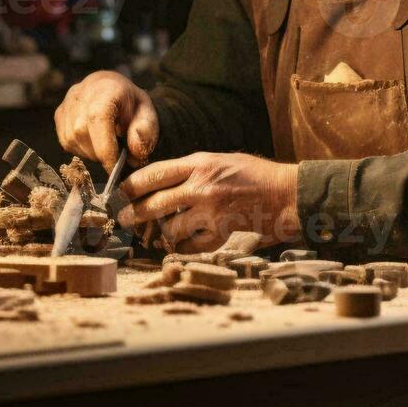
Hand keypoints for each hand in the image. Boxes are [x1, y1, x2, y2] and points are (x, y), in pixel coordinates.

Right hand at [55, 70, 158, 170]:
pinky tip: (93, 142)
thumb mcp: (147, 114)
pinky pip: (65, 141)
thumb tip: (134, 154)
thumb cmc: (131, 103)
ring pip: (71, 139)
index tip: (114, 166)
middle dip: (98, 152)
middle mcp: (81, 93)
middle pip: (81, 132)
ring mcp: (66, 103)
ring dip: (89, 152)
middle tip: (114, 154)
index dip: (105, 147)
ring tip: (105, 146)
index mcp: (106, 89)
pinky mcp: (59, 114)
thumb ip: (145, 132)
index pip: (98, 118)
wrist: (112, 88)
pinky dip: (80, 148)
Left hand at [116, 152, 300, 252]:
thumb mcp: (221, 160)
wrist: (287, 195)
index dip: (132, 186)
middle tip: (124, 220)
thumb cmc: (256, 175)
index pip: (153, 174)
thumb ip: (193, 169)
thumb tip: (163, 181)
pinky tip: (182, 244)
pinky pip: (190, 245)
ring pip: (170, 228)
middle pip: (154, 203)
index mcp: (200, 164)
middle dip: (134, 214)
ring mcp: (211, 212)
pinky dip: (183, 246)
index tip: (121, 193)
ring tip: (158, 234)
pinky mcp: (221, 234)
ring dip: (162, 233)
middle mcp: (201, 187)